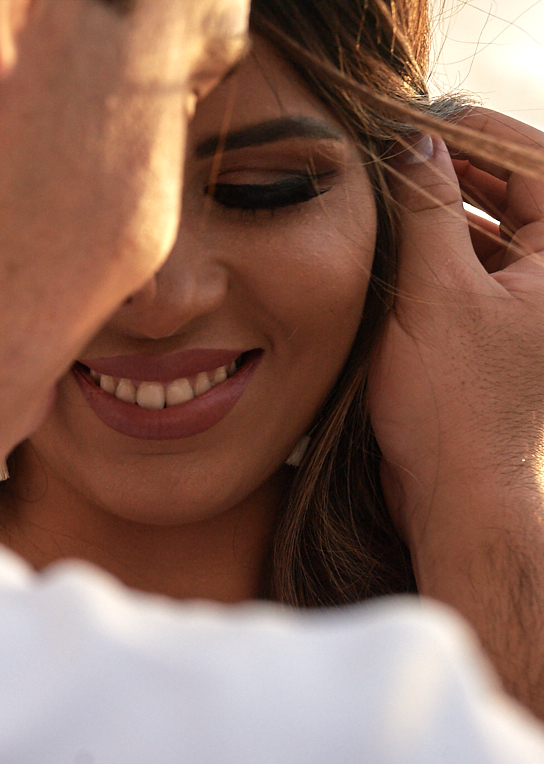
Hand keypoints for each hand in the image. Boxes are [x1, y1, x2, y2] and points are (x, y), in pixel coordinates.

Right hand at [368, 109, 543, 719]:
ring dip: (434, 211)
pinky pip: (469, 271)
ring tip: (376, 199)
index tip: (410, 123)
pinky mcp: (499, 332)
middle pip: (512, 191)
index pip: (532, 161)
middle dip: (449, 169)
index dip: (470, 133)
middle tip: (385, 155)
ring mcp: (531, 306)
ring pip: (486, 230)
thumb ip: (427, 208)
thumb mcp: (433, 292)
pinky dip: (431, 253)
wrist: (461, 498)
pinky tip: (384, 248)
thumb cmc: (457, 404)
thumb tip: (414, 143)